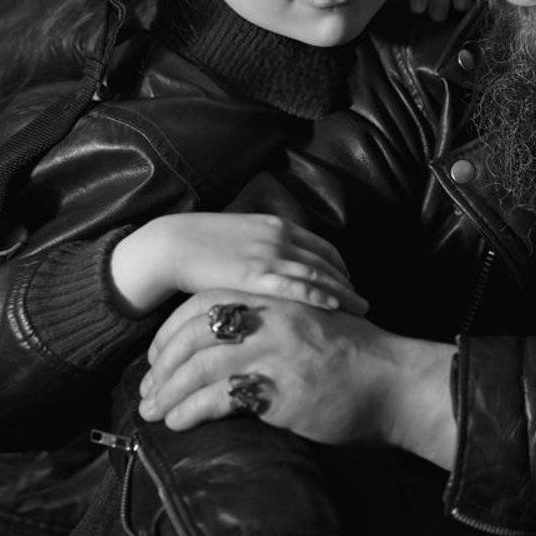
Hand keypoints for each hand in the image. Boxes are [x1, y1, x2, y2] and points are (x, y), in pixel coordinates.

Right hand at [109, 213, 367, 316]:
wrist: (171, 244)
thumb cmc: (200, 244)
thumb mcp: (241, 236)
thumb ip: (264, 247)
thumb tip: (277, 264)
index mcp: (277, 226)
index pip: (322, 247)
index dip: (340, 267)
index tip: (350, 283)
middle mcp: (280, 238)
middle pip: (327, 262)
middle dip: (348, 283)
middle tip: (363, 302)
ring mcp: (270, 256)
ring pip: (319, 275)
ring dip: (344, 293)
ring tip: (361, 310)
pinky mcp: (256, 275)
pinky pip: (297, 287)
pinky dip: (320, 296)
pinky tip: (336, 307)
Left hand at [138, 291, 456, 466]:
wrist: (398, 383)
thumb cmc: (358, 360)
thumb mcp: (313, 323)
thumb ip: (276, 322)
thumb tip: (236, 339)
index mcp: (277, 297)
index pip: (205, 303)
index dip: (172, 331)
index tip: (157, 357)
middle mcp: (272, 317)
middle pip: (195, 333)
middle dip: (162, 364)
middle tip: (146, 391)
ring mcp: (276, 351)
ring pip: (200, 365)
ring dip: (168, 391)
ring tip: (153, 412)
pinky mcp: (281, 387)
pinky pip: (220, 397)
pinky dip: (191, 410)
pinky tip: (179, 423)